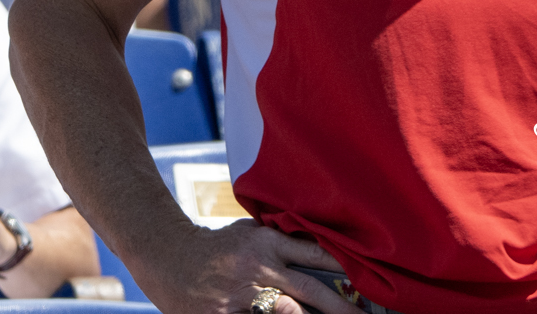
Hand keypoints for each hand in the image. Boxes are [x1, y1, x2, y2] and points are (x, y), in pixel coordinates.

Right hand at [137, 220, 362, 313]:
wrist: (169, 257)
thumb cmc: (215, 245)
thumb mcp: (248, 232)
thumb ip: (277, 237)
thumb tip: (309, 235)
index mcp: (268, 242)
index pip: (314, 252)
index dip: (342, 263)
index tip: (366, 273)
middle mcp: (261, 268)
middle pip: (309, 289)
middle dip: (339, 306)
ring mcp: (244, 295)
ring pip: (288, 312)